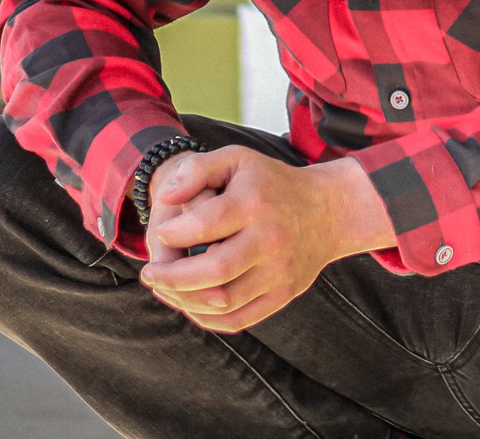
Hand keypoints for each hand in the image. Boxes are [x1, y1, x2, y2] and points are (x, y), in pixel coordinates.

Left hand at [139, 147, 394, 332]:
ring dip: (183, 301)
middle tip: (149, 274)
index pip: (203, 225)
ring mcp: (280, 271)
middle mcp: (271, 239)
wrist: (330, 210)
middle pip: (212, 272)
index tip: (162, 232)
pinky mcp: (284, 294)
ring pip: (222, 302)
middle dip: (170, 278)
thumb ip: (197, 170)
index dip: (172, 233)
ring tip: (165, 289)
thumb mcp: (238, 160)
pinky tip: (190, 304)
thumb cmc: (273, 183)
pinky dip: (207, 318)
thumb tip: (164, 197)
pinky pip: (238, 320)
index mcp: (255, 203)